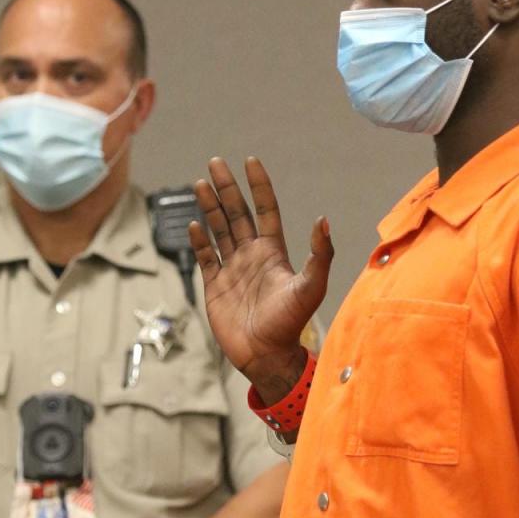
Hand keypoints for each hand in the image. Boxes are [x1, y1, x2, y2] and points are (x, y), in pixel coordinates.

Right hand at [190, 156, 332, 400]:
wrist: (266, 356)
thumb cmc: (291, 324)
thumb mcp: (310, 288)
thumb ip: (319, 256)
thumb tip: (323, 221)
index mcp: (273, 252)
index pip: (265, 210)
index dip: (258, 186)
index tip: (251, 161)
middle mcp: (252, 256)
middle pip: (237, 214)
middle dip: (226, 188)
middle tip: (215, 162)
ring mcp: (232, 270)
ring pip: (219, 231)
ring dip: (210, 207)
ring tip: (200, 183)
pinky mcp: (215, 287)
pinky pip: (205, 258)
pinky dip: (199, 241)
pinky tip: (194, 224)